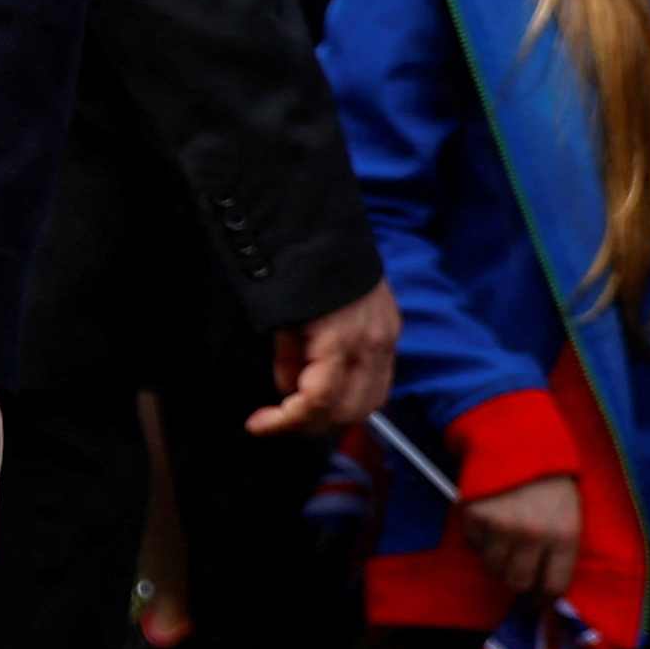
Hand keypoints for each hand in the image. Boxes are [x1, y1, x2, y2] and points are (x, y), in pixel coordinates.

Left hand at [249, 281, 400, 438]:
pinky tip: (326, 382)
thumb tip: (288, 388)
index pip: (318, 400)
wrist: (323, 224)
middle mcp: (372, 344)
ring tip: (301, 405)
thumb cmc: (295, 266)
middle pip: (350, 410)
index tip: (257, 424)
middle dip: (312, 422)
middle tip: (279, 418)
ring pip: (371, 401)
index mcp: (341, 340)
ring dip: (336, 412)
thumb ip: (287, 357)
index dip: (286, 420)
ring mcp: (387, 337)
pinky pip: (379, 378)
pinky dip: (353, 390)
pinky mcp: (391, 329)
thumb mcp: (279, 317)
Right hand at [459, 470, 586, 605]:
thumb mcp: (572, 515)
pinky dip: (480, 540)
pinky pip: (473, 545)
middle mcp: (531, 535)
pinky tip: (491, 523)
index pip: (554, 586)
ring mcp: (499, 526)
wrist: (520, 440)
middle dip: (519, 582)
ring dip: (498, 561)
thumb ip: (562, 551)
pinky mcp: (473, 516)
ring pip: (493, 567)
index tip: (540, 597)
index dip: (546, 596)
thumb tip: (548, 591)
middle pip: (518, 582)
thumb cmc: (552, 482)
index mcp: (564, 535)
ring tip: (505, 543)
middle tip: (519, 571)